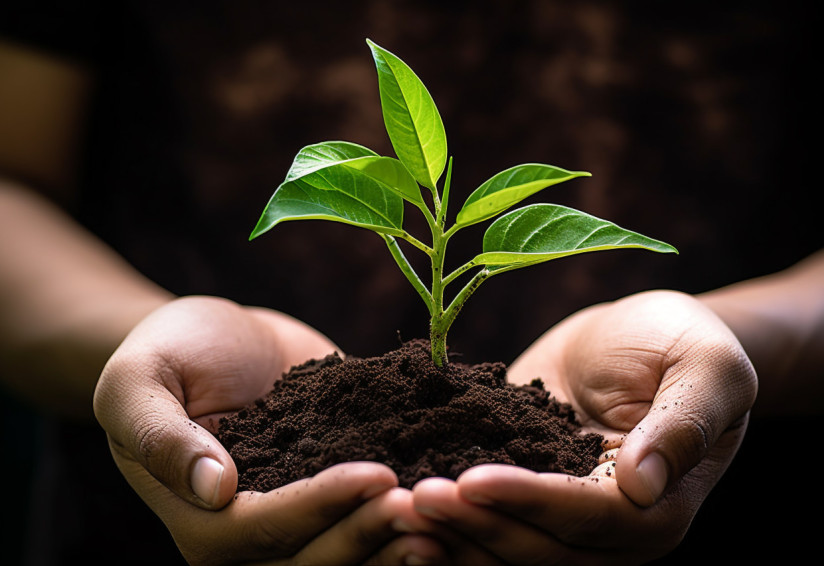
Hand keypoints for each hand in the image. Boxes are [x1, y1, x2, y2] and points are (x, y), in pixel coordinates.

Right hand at [94, 296, 444, 564]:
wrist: (217, 335)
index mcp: (203, 520)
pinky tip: (454, 495)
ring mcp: (300, 514)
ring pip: (349, 550)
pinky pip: (368, 512)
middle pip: (315, 557)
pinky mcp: (334, 488)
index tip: (376, 476)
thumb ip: (161, 436)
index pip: (266, 530)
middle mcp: (253, 533)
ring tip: (446, 512)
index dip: (322, 508)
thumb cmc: (168, 352)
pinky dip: (406, 513)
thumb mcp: (139, 381)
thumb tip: (214, 489)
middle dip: (370, 533)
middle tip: (425, 506)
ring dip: (396, 537)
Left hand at [412, 290, 757, 563]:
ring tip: (392, 503)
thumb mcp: (708, 366)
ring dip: (450, 530)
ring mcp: (562, 515)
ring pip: (503, 543)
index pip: (587, 517)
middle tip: (410, 497)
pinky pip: (486, 513)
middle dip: (473, 523)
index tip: (470, 481)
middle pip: (536, 545)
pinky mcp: (525, 489)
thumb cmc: (684, 342)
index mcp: (658, 508)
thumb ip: (685, 422)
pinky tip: (396, 495)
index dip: (528, 502)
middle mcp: (608, 529)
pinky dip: (447, 514)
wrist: (641, 334)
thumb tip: (644, 483)